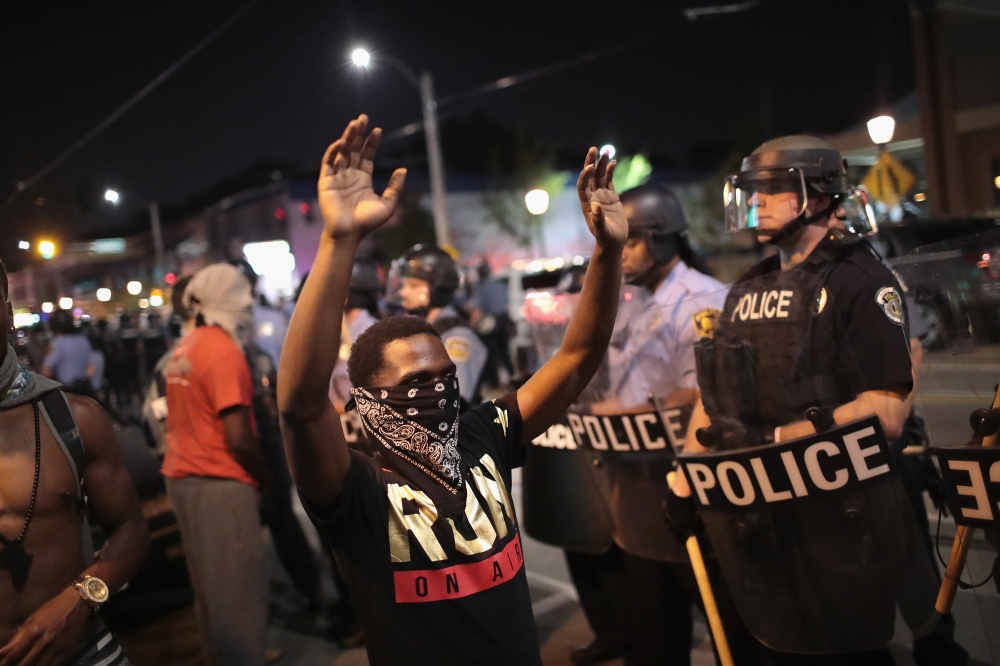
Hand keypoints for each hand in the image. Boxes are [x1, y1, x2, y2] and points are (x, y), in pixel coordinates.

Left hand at [0, 588, 90, 665]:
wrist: (80, 603)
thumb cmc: (54, 607)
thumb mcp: (34, 617)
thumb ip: (20, 634)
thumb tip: (6, 649)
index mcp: (34, 631)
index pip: (14, 653)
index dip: (5, 662)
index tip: (1, 665)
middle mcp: (44, 642)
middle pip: (25, 663)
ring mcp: (57, 648)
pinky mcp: (67, 651)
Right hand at [318, 114, 406, 240]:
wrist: (349, 233)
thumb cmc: (367, 222)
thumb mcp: (388, 204)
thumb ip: (395, 187)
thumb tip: (403, 169)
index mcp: (363, 179)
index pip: (367, 156)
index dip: (372, 143)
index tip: (378, 130)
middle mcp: (350, 175)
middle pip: (354, 149)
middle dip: (358, 134)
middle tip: (363, 118)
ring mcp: (337, 177)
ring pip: (342, 152)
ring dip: (347, 138)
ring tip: (354, 124)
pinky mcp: (326, 181)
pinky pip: (328, 162)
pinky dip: (334, 151)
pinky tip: (342, 142)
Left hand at [577, 147, 626, 247]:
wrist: (614, 242)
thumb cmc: (606, 238)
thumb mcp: (602, 230)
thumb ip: (598, 219)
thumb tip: (595, 206)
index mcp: (587, 204)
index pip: (582, 186)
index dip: (584, 176)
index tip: (589, 167)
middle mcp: (593, 197)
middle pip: (590, 176)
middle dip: (591, 162)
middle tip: (593, 149)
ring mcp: (602, 196)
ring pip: (600, 176)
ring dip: (602, 164)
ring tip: (606, 151)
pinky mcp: (611, 197)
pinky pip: (609, 181)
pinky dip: (610, 171)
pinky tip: (613, 162)